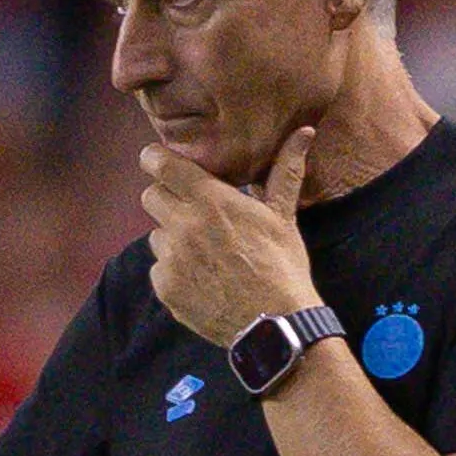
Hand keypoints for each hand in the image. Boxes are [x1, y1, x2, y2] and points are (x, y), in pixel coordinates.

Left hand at [142, 126, 319, 347]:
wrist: (274, 324)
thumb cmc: (282, 266)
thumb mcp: (283, 216)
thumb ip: (284, 170)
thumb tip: (304, 132)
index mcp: (210, 200)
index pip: (160, 164)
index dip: (155, 159)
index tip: (158, 160)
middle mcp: (183, 226)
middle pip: (151, 196)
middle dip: (166, 198)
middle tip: (190, 210)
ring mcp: (171, 259)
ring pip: (155, 235)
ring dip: (172, 237)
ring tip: (204, 252)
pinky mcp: (165, 287)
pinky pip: (159, 268)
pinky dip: (174, 270)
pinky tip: (202, 278)